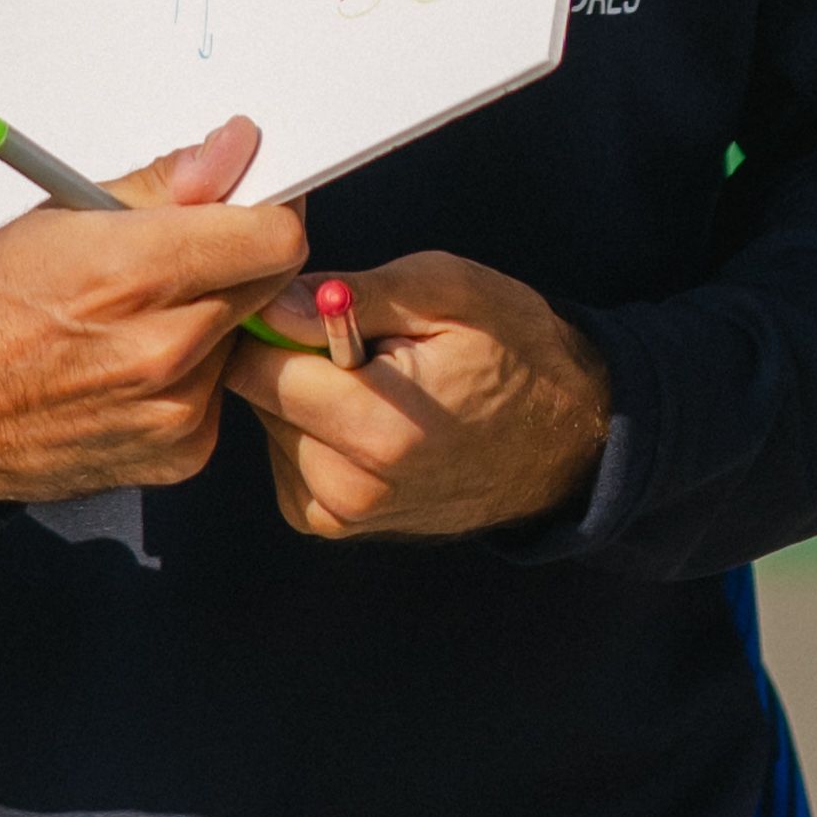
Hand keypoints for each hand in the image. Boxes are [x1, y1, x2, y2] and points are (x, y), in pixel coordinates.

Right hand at [0, 119, 312, 502]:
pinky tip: (137, 371)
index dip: (268, 213)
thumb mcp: (66, 215)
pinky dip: (195, 377)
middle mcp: (164, 348)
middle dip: (238, 264)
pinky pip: (222, 393)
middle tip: (183, 264)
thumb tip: (236, 148)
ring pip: (245, 339)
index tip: (249, 210)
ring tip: (144, 322)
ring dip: (215, 322)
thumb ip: (168, 182)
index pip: (274, 237)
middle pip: (270, 285)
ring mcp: (176, 410)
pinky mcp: (182, 452)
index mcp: (135, 272)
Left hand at [223, 249, 612, 543]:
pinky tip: (362, 415)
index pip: (255, 366)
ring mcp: (341, 514)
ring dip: (301, 395)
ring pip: (268, 426)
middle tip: (353, 341)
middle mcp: (352, 486)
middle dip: (287, 357)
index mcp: (380, 427)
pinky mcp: (332, 525)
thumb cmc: (512, 350)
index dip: (271, 319)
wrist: (562, 437)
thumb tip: (274, 302)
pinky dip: (309, 430)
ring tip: (370, 380)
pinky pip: (284, 458)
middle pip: (255, 396)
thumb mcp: (449, 291)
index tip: (307, 301)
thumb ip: (355, 295)